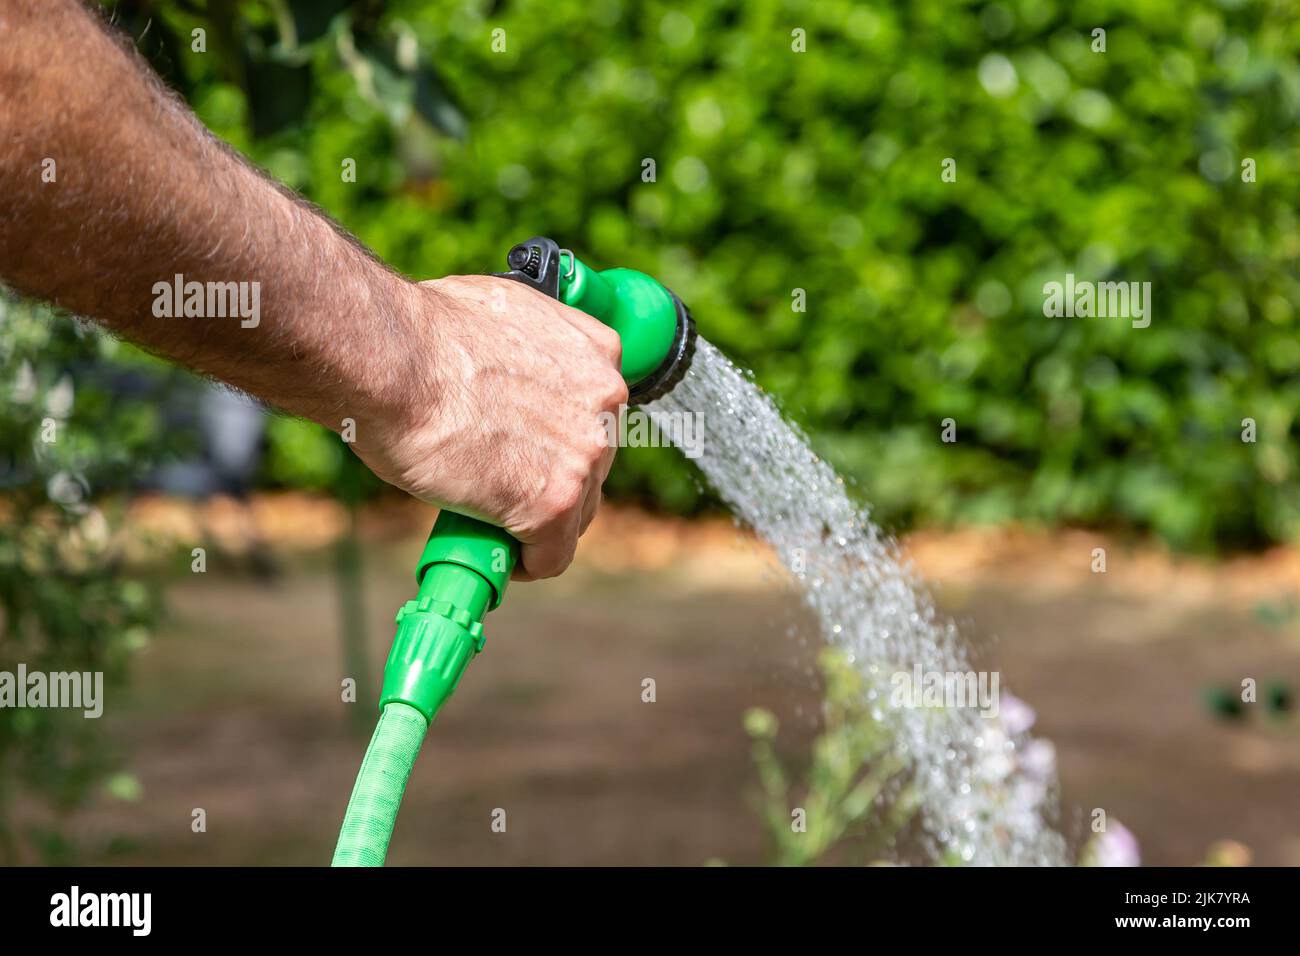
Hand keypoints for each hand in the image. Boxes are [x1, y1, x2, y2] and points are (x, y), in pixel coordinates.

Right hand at [351, 274, 627, 580]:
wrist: (392, 359)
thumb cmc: (422, 334)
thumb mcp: (501, 318)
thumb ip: (526, 353)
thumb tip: (506, 380)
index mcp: (596, 352)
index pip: (596, 415)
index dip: (561, 440)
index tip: (531, 452)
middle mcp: (605, 402)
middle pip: (591, 466)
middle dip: (551, 480)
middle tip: (501, 487)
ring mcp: (584, 455)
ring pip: (576, 514)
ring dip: (538, 523)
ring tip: (490, 520)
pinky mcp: (555, 503)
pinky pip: (553, 556)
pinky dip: (526, 564)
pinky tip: (498, 556)